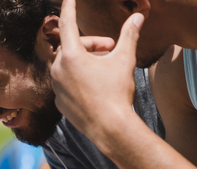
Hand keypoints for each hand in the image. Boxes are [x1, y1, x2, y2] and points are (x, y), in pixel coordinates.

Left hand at [51, 0, 142, 150]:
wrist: (111, 129)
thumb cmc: (117, 93)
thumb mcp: (124, 60)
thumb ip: (129, 35)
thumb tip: (139, 16)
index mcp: (71, 56)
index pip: (68, 22)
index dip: (69, 6)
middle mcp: (58, 70)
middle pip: (72, 46)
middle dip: (92, 44)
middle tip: (111, 48)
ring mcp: (57, 88)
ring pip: (69, 65)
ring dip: (86, 62)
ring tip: (105, 69)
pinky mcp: (59, 103)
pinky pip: (67, 83)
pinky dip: (79, 79)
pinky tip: (96, 87)